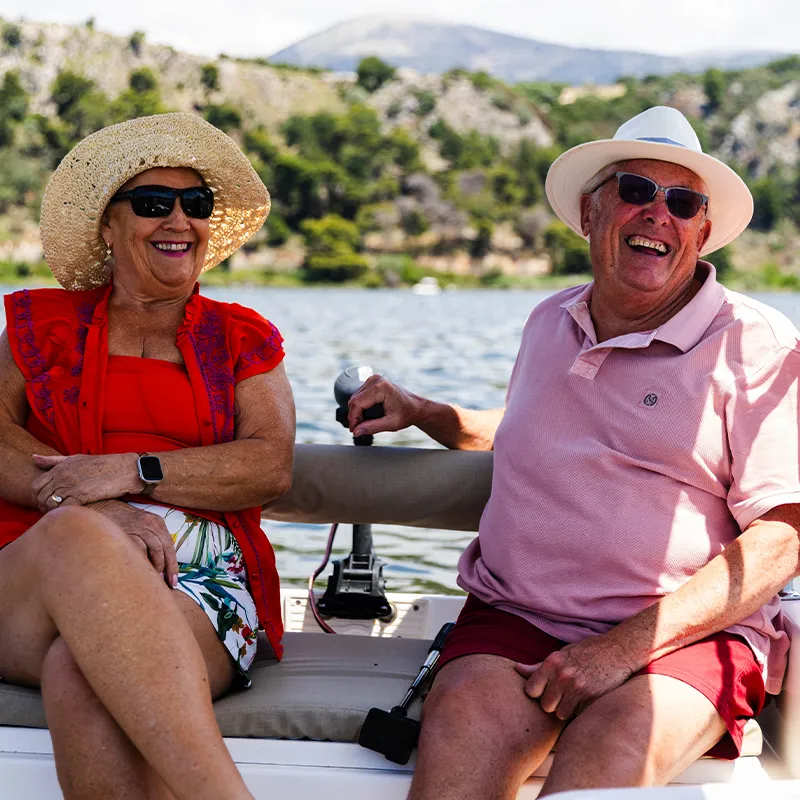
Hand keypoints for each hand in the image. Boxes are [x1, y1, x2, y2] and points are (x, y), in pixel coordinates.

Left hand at [31, 452, 141, 511]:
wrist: (125, 469)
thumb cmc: (103, 465)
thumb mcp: (77, 458)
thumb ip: (54, 460)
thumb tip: (33, 458)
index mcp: (60, 468)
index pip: (35, 486)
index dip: (37, 498)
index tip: (47, 503)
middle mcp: (62, 476)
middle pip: (40, 497)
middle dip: (43, 507)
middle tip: (54, 512)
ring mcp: (71, 485)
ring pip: (49, 504)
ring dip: (53, 513)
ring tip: (63, 514)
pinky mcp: (82, 495)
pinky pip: (64, 509)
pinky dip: (65, 514)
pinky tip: (72, 515)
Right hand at [89, 499, 177, 587]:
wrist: (100, 505)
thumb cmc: (121, 519)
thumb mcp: (141, 525)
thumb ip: (151, 540)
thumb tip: (159, 565)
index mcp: (157, 522)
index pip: (170, 545)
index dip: (173, 564)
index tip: (174, 580)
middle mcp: (150, 523)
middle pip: (164, 548)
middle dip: (167, 568)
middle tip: (166, 583)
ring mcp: (137, 527)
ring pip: (153, 550)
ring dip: (155, 567)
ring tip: (153, 580)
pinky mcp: (124, 531)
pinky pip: (136, 549)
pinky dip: (140, 561)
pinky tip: (138, 571)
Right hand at [347, 374, 424, 436]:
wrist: (415, 407)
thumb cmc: (407, 414)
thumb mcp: (390, 424)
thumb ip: (372, 427)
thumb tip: (356, 431)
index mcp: (381, 388)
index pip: (357, 403)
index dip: (353, 418)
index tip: (354, 430)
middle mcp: (376, 380)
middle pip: (354, 400)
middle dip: (354, 416)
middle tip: (358, 430)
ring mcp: (374, 379)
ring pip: (355, 398)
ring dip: (356, 412)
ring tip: (364, 424)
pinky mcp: (373, 382)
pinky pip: (359, 395)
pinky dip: (359, 407)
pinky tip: (366, 416)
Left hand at [516, 634, 636, 720]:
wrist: (619, 650)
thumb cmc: (588, 652)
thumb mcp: (563, 653)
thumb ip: (540, 666)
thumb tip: (517, 669)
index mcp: (552, 662)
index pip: (531, 690)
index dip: (538, 693)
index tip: (547, 690)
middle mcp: (562, 675)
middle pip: (545, 705)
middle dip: (554, 702)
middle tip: (565, 693)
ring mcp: (578, 688)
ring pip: (561, 714)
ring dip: (568, 709)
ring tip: (578, 695)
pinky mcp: (592, 699)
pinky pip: (578, 716)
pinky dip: (581, 712)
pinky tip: (588, 699)